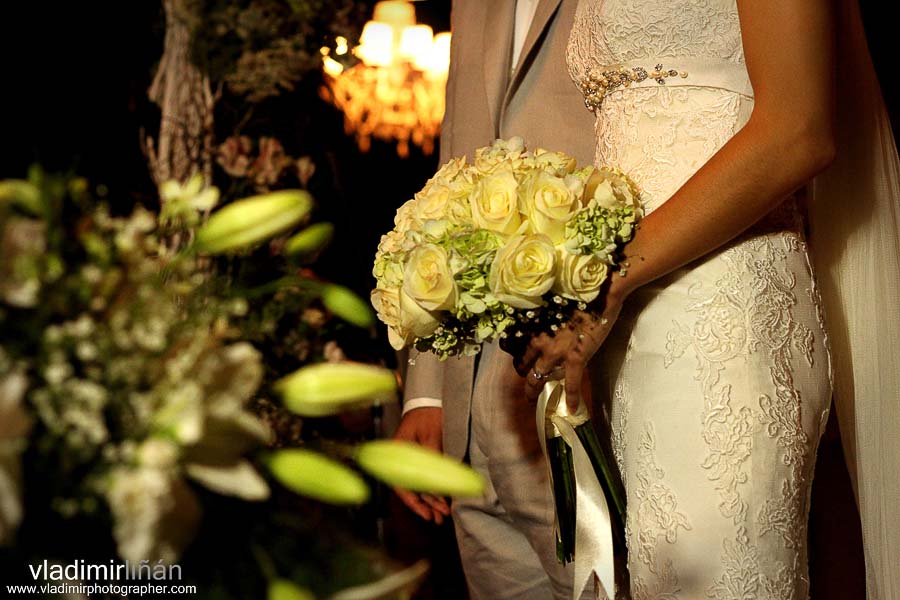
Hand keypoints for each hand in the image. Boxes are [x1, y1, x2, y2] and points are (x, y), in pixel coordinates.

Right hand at [391, 406, 450, 523]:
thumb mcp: (432, 435)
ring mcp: (410, 459)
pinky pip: (425, 477)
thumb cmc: (429, 413)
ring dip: (431, 500)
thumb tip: (437, 488)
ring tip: (443, 514)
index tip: (426, 513)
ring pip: (419, 485)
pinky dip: (434, 488)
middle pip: (411, 488)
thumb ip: (432, 460)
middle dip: (426, 505)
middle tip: (439, 518)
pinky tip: (443, 500)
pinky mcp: (421, 458)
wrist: (431, 397)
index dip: (413, 502)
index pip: (401, 484)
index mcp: (397, 453)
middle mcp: (401, 459)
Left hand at [514, 291, 624, 408]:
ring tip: (533, 399)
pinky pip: (572, 385)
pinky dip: (572, 398)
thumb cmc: (578, 293)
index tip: (519, 361)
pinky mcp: (576, 359)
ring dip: (533, 390)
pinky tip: (572, 409)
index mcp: (534, 325)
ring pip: (537, 378)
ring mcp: (556, 352)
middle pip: (522, 364)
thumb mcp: (554, 305)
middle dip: (522, 374)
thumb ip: (547, 319)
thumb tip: (547, 323)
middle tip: (525, 382)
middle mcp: (540, 341)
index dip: (516, 356)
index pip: (515, 346)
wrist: (599, 293)